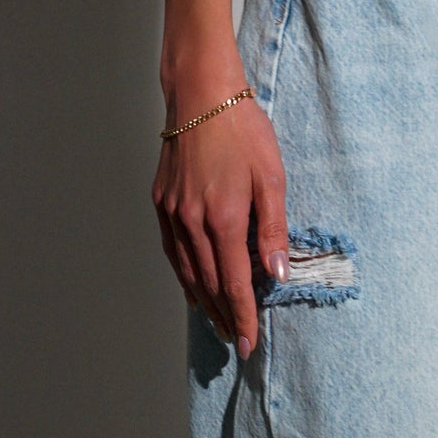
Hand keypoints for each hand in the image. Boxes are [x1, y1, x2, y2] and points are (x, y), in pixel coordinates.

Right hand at [152, 91, 288, 357]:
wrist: (200, 93)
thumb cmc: (243, 130)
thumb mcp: (272, 177)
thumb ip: (273, 229)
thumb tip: (275, 273)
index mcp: (223, 218)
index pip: (234, 283)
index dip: (243, 317)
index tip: (250, 343)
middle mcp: (192, 221)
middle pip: (209, 284)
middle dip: (225, 316)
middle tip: (238, 341)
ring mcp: (172, 213)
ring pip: (188, 272)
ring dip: (203, 302)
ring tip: (218, 324)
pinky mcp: (161, 202)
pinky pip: (173, 251)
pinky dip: (184, 276)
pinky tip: (193, 288)